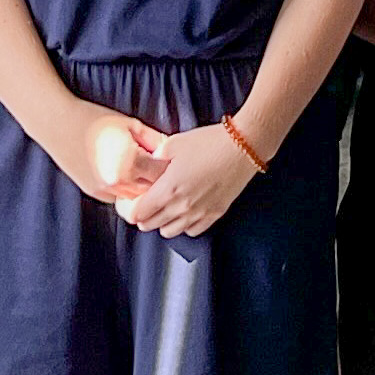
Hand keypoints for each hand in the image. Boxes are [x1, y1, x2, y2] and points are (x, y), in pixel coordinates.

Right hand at [43, 107, 168, 205]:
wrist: (57, 124)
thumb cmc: (94, 118)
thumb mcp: (130, 124)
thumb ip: (154, 140)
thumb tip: (169, 152)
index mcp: (130, 163)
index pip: (162, 175)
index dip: (170, 167)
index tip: (173, 160)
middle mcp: (118, 182)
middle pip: (152, 191)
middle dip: (159, 181)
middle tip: (162, 167)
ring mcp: (105, 190)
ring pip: (136, 199)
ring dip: (143, 188)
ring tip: (145, 170)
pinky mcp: (94, 193)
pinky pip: (120, 197)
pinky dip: (127, 189)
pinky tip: (126, 173)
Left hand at [117, 123, 263, 238]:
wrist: (243, 147)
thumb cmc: (209, 142)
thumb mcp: (174, 143)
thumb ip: (156, 158)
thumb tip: (147, 165)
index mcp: (168, 188)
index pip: (138, 213)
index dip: (130, 209)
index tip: (132, 201)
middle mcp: (181, 206)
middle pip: (151, 225)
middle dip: (144, 216)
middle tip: (146, 203)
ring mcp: (199, 213)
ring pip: (170, 232)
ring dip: (163, 222)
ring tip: (166, 208)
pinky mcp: (215, 215)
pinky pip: (192, 231)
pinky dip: (184, 225)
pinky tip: (185, 211)